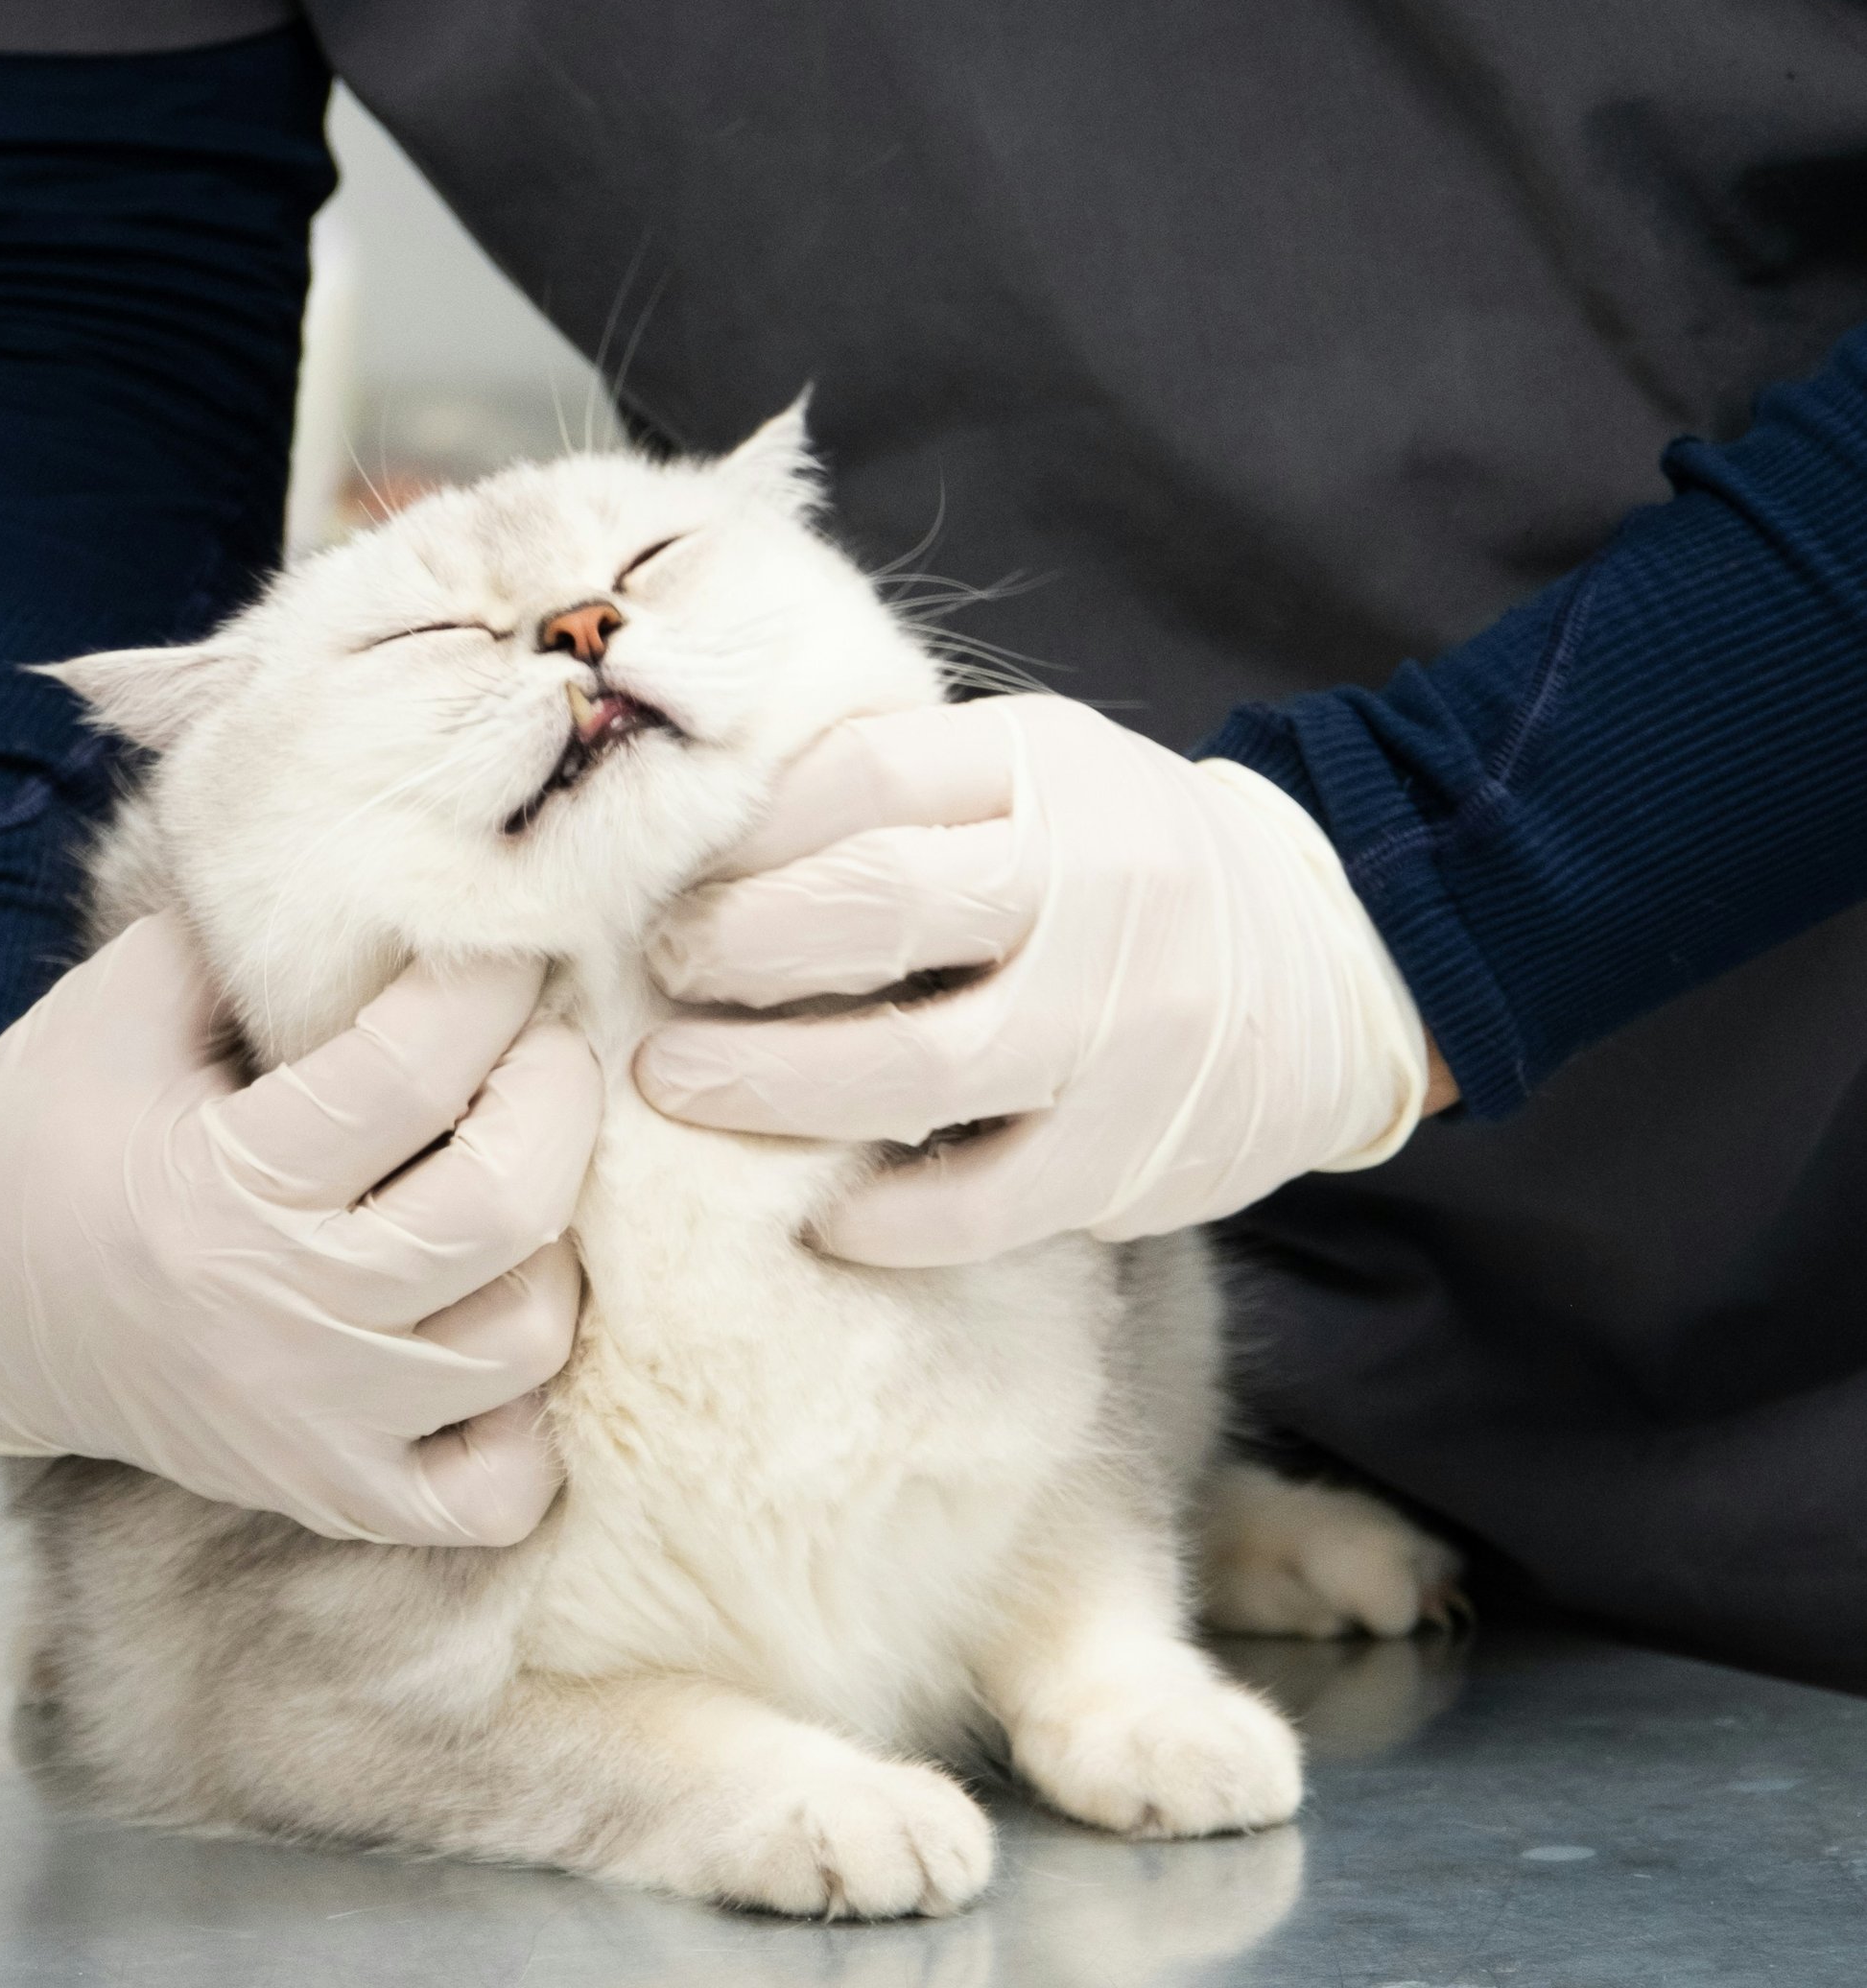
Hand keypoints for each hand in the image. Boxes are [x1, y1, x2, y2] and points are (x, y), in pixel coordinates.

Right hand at [0, 916, 600, 1542]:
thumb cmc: (47, 1129)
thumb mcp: (124, 1005)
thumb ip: (251, 932)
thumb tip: (402, 853)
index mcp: (221, 1184)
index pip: (413, 1070)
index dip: (487, 984)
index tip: (511, 939)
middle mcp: (279, 1317)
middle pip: (503, 1208)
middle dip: (559, 1098)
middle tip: (551, 1043)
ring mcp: (313, 1425)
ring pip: (523, 1340)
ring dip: (556, 1244)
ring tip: (524, 1172)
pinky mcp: (330, 1494)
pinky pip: (494, 1493)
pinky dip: (529, 1420)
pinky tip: (497, 1325)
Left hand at [636, 696, 1427, 1263]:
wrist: (1329, 967)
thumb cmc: (1126, 861)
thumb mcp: (1037, 771)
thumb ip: (905, 784)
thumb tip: (705, 829)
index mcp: (1049, 771)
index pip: (868, 775)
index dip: (745, 828)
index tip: (668, 870)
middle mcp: (1090, 884)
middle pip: (877, 906)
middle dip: (736, 948)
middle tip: (657, 973)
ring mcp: (1119, 1025)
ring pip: (917, 1064)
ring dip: (772, 1084)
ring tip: (677, 1085)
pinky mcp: (1132, 1151)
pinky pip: (984, 1200)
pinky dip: (887, 1216)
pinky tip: (818, 1213)